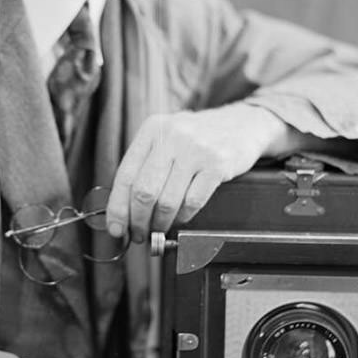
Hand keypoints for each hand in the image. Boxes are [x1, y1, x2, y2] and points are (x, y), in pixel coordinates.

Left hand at [106, 103, 293, 241]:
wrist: (241, 124)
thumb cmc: (196, 137)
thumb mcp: (165, 139)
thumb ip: (144, 166)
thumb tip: (122, 209)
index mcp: (151, 130)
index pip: (125, 176)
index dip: (117, 208)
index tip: (116, 229)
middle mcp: (171, 136)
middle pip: (144, 192)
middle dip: (138, 221)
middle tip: (139, 234)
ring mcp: (195, 150)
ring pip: (167, 201)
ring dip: (160, 223)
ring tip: (159, 229)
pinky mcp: (217, 164)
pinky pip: (192, 202)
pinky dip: (183, 218)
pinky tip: (180, 218)